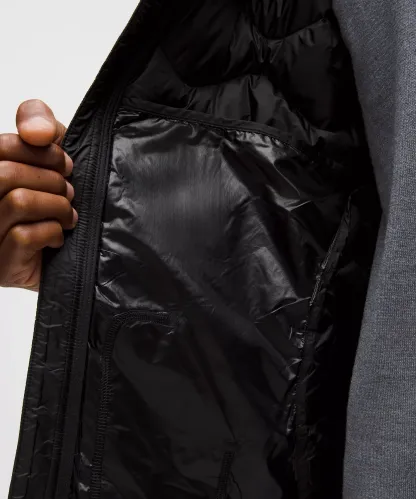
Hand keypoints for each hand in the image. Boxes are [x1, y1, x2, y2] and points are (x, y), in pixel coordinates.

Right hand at [0, 99, 76, 290]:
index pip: (2, 146)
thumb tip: (38, 132)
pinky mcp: (0, 263)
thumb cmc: (54, 198)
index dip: (42, 153)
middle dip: (52, 182)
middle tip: (69, 192)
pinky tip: (57, 238)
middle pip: (8, 175)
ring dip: (57, 207)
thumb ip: (39, 122)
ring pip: (19, 202)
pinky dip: (52, 233)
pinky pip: (25, 236)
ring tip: (67, 215)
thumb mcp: (49, 152)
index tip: (65, 165)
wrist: (72, 252)